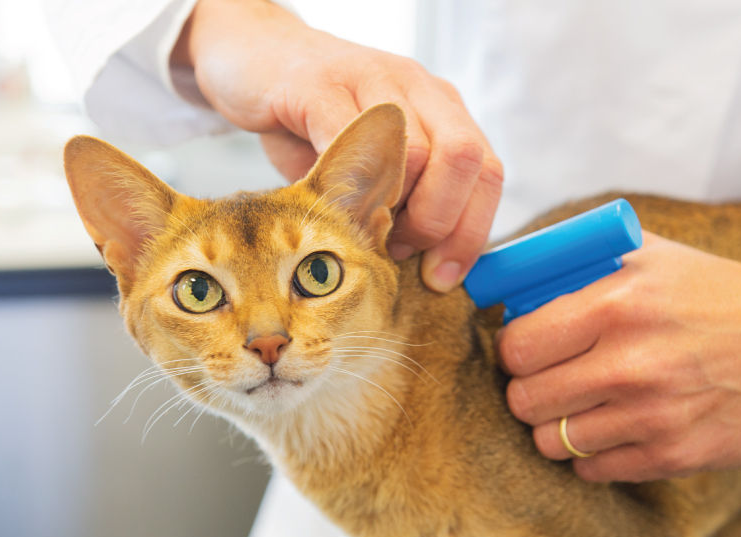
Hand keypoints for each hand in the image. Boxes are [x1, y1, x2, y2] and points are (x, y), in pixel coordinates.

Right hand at [172, 0, 502, 290]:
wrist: (252, 55)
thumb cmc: (314, 122)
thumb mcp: (371, 165)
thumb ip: (405, 204)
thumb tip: (428, 269)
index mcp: (442, 109)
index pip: (488, 173)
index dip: (471, 234)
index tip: (441, 277)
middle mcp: (418, 87)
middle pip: (464, 160)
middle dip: (437, 224)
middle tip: (398, 250)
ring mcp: (373, 79)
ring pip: (415, 154)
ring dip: (392, 210)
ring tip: (360, 228)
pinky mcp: (320, 85)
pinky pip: (351, 139)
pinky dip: (346, 185)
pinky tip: (329, 202)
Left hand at [497, 233, 740, 481]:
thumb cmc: (708, 294)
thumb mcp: (647, 256)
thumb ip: (576, 263)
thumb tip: (506, 280)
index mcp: (618, 305)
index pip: (518, 346)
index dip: (514, 350)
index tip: (527, 349)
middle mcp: (632, 363)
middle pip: (525, 400)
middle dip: (528, 389)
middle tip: (547, 380)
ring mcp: (654, 416)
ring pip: (552, 442)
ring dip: (556, 426)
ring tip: (578, 405)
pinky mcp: (674, 456)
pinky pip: (592, 470)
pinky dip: (591, 453)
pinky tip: (612, 427)